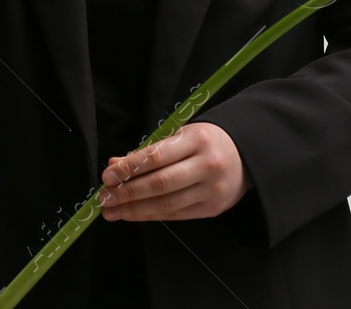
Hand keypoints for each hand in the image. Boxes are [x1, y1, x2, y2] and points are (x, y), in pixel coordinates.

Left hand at [98, 122, 253, 221]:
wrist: (246, 156)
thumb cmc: (207, 142)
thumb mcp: (181, 135)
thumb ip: (150, 150)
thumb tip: (115, 165)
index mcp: (198, 139)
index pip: (156, 156)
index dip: (129, 168)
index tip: (108, 176)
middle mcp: (207, 165)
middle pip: (160, 183)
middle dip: (127, 192)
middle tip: (104, 198)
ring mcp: (211, 190)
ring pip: (166, 204)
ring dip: (134, 209)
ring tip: (112, 211)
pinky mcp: (212, 209)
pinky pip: (176, 215)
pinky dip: (151, 215)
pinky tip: (134, 214)